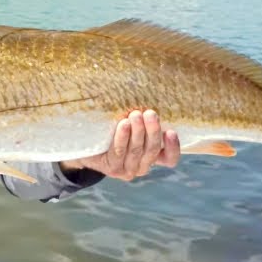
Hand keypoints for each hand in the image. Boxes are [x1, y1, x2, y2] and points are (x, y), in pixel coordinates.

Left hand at [62, 109, 179, 181]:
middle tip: (150, 113)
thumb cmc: (114, 128)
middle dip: (153, 131)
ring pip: (136, 151)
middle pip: (152, 150)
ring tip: (135, 115)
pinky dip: (122, 137)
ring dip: (138, 132)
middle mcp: (142, 166)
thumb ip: (144, 117)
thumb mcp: (133, 123)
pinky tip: (123, 124)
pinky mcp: (112, 169)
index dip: (173, 147)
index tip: (171, 131)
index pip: (170, 158)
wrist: (87, 145)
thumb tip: (154, 92)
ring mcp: (128, 170)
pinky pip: (119, 152)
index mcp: (152, 156)